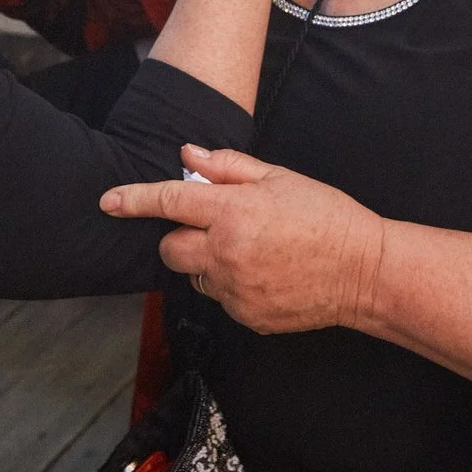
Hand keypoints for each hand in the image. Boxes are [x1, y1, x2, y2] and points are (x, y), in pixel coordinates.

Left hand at [103, 146, 384, 334]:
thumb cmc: (325, 216)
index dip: (134, 200)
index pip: (169, 202)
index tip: (108, 201)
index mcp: (233, 212)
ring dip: (206, 262)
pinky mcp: (246, 317)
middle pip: (169, 249)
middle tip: (212, 226)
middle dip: (179, 235)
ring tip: (250, 251)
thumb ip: (228, 166)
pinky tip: (264, 273)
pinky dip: (230, 285)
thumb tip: (187, 154)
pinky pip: (220, 298)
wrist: (364, 271)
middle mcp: (226, 253)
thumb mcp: (279, 178)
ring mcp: (235, 290)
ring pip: (194, 276)